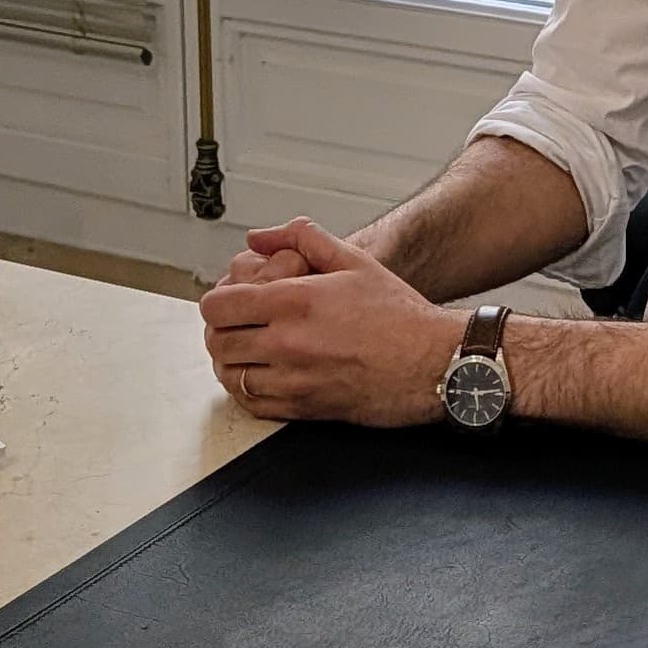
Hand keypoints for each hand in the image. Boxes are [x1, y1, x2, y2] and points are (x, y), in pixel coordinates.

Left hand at [199, 219, 459, 428]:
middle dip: (220, 330)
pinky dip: (246, 390)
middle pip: (218, 342)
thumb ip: (302, 239)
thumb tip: (262, 237)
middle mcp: (288, 343)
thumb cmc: (398, 316)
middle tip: (232, 324)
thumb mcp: (354, 260)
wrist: (431, 362)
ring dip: (230, 361)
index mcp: (294, 302)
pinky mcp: (303, 409)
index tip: (225, 301)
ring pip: (230, 376)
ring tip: (244, 349)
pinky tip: (260, 376)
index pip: (220, 306)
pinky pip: (252, 404)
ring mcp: (293, 381)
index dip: (215, 301)